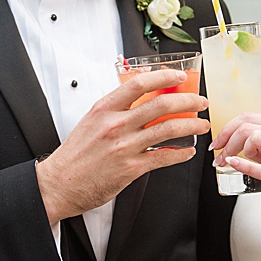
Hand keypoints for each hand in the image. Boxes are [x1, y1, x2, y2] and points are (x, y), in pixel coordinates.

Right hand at [36, 71, 208, 222]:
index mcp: (104, 109)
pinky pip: (164, 157)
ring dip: (192, 125)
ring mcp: (125, 146)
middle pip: (162, 105)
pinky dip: (181, 153)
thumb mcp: (92, 121)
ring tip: (201, 125)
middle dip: (188, 101)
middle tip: (200, 102)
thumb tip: (142, 93)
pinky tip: (187, 151)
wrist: (59, 184)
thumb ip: (116, 108)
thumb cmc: (75, 154)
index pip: (139, 84)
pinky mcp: (131, 168)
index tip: (179, 76)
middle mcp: (116, 125)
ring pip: (169, 129)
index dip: (164, 76)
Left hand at [213, 113, 260, 235]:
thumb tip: (235, 135)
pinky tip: (233, 163)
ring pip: (254, 138)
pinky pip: (260, 168)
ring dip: (237, 150)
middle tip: (220, 154)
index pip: (251, 117)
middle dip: (226, 140)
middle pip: (248, 127)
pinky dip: (243, 164)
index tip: (219, 141)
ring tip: (238, 163)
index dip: (228, 128)